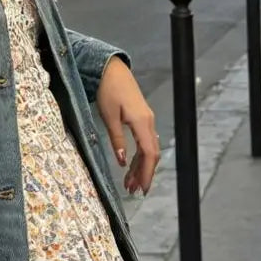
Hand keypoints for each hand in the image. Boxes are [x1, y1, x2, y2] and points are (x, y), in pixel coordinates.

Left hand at [94, 58, 160, 195]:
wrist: (111, 69)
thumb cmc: (108, 90)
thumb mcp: (108, 116)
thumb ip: (117, 139)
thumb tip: (123, 161)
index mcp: (141, 122)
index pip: (149, 153)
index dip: (147, 173)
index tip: (142, 189)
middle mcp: (148, 122)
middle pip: (152, 154)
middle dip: (144, 173)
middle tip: (134, 191)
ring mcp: (146, 119)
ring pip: (148, 148)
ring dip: (140, 166)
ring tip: (130, 183)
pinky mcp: (141, 117)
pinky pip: (144, 141)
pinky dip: (139, 155)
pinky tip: (131, 164)